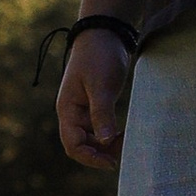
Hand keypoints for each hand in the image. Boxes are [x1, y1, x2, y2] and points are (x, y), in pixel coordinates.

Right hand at [57, 30, 132, 169]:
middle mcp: (73, 113)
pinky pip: (101, 130)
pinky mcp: (96, 106)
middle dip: (100, 154)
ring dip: (107, 147)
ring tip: (127, 143)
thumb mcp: (101, 85)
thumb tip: (105, 142)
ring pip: (92, 140)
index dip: (90, 158)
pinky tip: (125, 134)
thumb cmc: (99, 56)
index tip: (112, 162)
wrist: (106, 33)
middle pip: (81, 146)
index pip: (73, 144)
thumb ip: (102, 113)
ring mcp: (84, 110)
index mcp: (67, 109)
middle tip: (124, 154)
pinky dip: (111, 136)